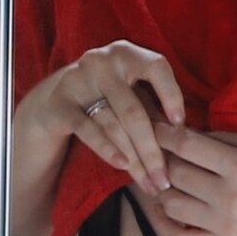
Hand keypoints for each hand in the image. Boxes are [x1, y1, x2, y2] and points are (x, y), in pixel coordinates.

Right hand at [23, 41, 183, 190]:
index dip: (171, 94)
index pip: (155, 67)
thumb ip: (154, 108)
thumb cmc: (106, 97)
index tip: (180, 124)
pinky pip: (87, 129)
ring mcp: (78, 81)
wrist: (52, 100)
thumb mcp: (132, 94)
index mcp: (127, 54)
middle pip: (134, 110)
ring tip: (148, 181)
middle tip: (165, 178)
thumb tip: (183, 137)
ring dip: (133, 158)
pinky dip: (106, 149)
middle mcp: (102, 62)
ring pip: (113, 125)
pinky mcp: (60, 104)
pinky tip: (122, 165)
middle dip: (152, 150)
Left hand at [144, 125, 236, 235]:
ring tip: (168, 180)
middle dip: (164, 159)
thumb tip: (194, 132)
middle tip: (161, 153)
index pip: (187, 146)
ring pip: (170, 204)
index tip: (154, 127)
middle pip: (174, 173)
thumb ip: (232, 139)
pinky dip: (165, 224)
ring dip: (164, 189)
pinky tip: (167, 210)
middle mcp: (229, 199)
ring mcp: (224, 228)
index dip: (164, 133)